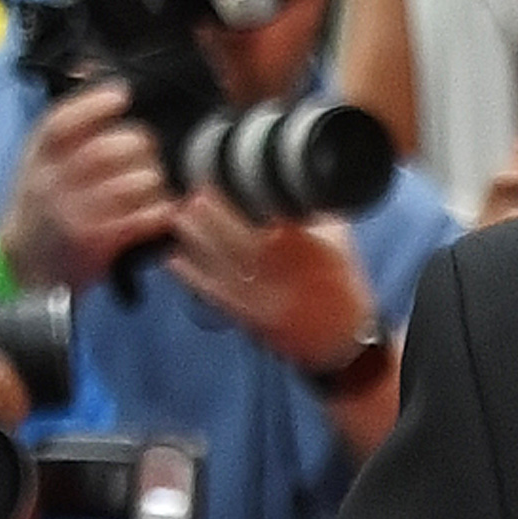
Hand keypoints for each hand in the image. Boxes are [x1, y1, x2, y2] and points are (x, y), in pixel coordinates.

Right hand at [1, 89, 175, 292]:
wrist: (21, 264)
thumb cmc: (40, 205)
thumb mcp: (39, 161)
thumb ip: (66, 125)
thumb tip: (89, 66)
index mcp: (37, 157)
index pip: (60, 123)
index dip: (94, 105)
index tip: (122, 95)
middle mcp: (52, 183)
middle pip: (104, 151)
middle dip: (138, 144)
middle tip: (149, 148)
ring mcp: (72, 214)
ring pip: (125, 186)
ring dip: (152, 179)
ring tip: (156, 180)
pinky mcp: (93, 244)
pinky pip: (136, 221)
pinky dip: (158, 211)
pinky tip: (164, 208)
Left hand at [164, 194, 377, 375]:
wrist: (343, 339)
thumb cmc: (343, 288)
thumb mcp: (340, 239)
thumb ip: (316, 212)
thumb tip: (296, 186)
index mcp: (299, 243)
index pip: (263, 209)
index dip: (238, 193)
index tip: (218, 178)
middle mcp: (274, 265)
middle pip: (232, 233)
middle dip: (209, 212)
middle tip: (191, 193)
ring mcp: (256, 290)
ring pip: (217, 258)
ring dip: (195, 237)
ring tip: (178, 217)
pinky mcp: (245, 312)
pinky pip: (212, 290)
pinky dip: (191, 275)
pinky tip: (173, 259)